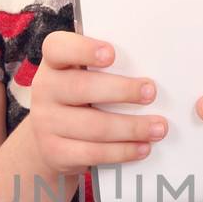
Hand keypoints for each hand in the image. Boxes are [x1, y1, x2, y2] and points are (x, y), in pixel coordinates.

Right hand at [28, 32, 165, 173]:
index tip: (112, 54)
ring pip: (93, 126)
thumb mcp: (84, 77)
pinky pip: (93, 153)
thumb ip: (108, 70)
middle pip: (82, 87)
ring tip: (158, 128)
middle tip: (150, 92)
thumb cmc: (79, 99)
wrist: (51, 139)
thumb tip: (149, 79)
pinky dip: (122, 151)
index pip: (58, 48)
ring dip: (131, 127)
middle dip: (122, 91)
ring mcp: (46, 122)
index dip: (83, 49)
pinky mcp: (54, 152)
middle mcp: (45, 89)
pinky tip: (142, 147)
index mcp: (53, 63)